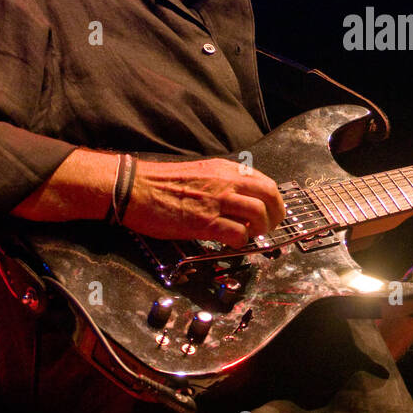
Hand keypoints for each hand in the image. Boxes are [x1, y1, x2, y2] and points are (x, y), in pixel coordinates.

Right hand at [122, 158, 286, 244]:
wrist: (135, 188)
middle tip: (270, 227)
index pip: (264, 182)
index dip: (273, 200)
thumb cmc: (162, 182)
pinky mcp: (205, 222)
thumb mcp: (201, 173)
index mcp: (225, 170)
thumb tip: (239, 199)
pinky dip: (241, 242)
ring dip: (261, 229)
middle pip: (269, 195)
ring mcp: (217, 202)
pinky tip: (233, 243)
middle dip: (276, 214)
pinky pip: (237, 234)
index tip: (271, 212)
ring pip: (259, 214)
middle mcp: (226, 182)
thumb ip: (222, 182)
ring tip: (252, 236)